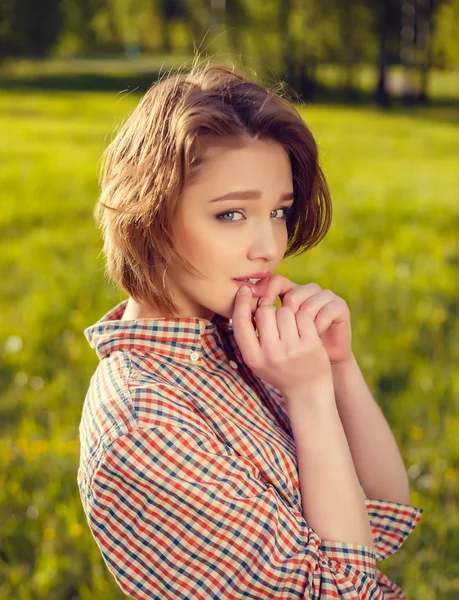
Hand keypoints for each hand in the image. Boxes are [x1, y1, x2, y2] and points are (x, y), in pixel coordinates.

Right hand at [231, 283, 333, 398]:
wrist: (307, 389)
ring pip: (284, 311)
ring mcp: (292, 350)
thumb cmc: (278, 370)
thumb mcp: (257, 359)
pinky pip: (302, 315)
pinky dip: (302, 317)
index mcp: (253, 358)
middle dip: (269, 309)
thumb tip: (247, 298)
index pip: (240, 322)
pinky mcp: (311, 345)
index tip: (244, 289)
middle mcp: (270, 355)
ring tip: (290, 326)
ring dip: (287, 313)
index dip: (240, 302)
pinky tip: (303, 327)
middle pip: (264, 311)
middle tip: (275, 319)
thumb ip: (248, 336)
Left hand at [258, 275, 352, 365]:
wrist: (319, 371)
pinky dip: (318, 328)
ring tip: (301, 341)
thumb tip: (247, 297)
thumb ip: (259, 318)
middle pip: (290, 297)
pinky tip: (317, 337)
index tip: (260, 311)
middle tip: (286, 339)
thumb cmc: (289, 354)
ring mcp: (325, 296)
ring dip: (303, 328)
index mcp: (290, 293)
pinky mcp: (340, 306)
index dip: (267, 295)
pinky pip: (323, 313)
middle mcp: (308, 290)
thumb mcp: (271, 336)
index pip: (275, 281)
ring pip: (307, 306)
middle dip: (285, 322)